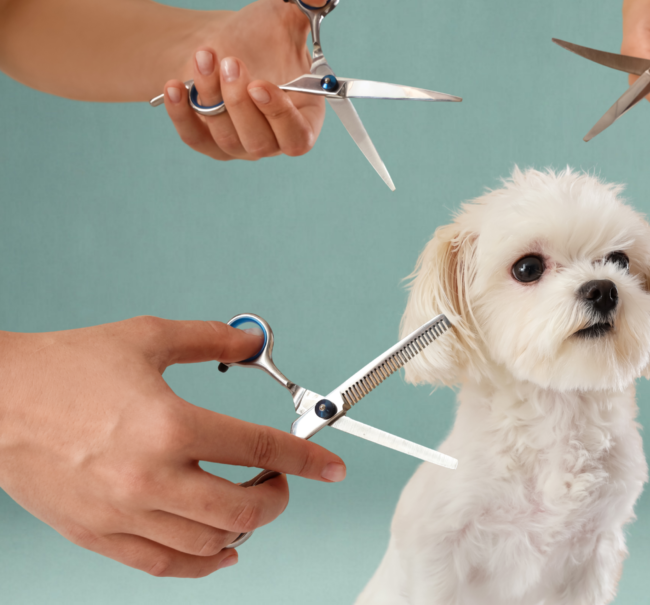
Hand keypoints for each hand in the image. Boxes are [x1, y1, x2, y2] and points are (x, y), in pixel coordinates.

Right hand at [0, 317, 346, 576]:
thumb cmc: (64, 367)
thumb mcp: (146, 337)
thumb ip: (209, 339)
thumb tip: (251, 341)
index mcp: (170, 424)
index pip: (261, 448)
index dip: (308, 459)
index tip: (333, 467)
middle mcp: (151, 477)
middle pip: (245, 509)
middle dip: (279, 498)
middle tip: (280, 482)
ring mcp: (123, 513)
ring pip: (210, 542)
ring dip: (245, 528)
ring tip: (249, 505)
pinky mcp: (98, 535)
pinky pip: (164, 565)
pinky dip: (203, 562)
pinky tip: (222, 550)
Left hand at [159, 0, 330, 160]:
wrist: (219, 45)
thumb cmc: (259, 36)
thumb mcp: (286, 17)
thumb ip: (308, 3)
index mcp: (303, 117)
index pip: (299, 137)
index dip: (280, 117)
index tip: (260, 84)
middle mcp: (274, 140)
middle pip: (260, 142)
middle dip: (239, 102)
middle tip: (229, 61)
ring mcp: (241, 146)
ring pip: (226, 136)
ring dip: (211, 95)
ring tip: (204, 57)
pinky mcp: (209, 143)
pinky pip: (194, 138)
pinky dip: (181, 113)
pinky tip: (175, 86)